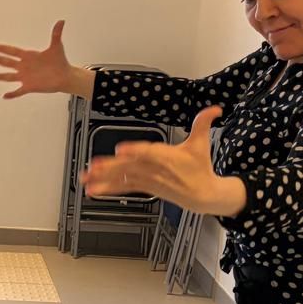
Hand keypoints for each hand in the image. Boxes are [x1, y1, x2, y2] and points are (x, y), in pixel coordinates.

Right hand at [0, 19, 84, 98]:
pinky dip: (13, 94)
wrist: (65, 76)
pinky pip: (19, 91)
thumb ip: (56, 34)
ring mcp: (26, 77)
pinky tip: (5, 96)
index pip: (11, 51)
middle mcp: (24, 66)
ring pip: (8, 76)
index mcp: (28, 56)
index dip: (0, 49)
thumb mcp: (57, 47)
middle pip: (5, 62)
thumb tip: (61, 21)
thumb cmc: (60, 61)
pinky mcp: (30, 87)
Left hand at [83, 106, 246, 215]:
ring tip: (87, 179)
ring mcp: (147, 180)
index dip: (135, 150)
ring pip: (123, 178)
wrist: (203, 195)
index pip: (149, 152)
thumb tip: (215, 108)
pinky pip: (123, 188)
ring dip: (103, 179)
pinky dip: (108, 189)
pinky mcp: (144, 187)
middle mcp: (154, 169)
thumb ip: (203, 123)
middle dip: (110, 167)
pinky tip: (93, 190)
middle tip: (93, 166)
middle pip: (129, 167)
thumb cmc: (200, 168)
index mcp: (167, 157)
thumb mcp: (201, 143)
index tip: (121, 149)